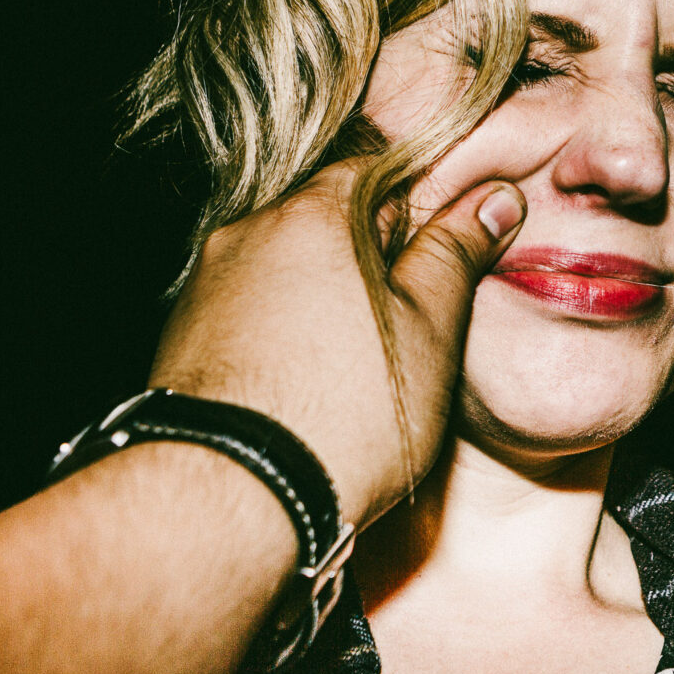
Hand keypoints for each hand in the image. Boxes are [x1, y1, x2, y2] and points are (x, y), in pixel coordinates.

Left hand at [147, 163, 525, 529]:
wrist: (231, 500)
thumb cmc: (344, 414)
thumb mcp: (428, 330)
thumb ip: (456, 253)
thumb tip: (494, 199)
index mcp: (312, 214)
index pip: (377, 173)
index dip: (420, 212)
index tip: (442, 259)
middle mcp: (246, 234)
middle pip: (325, 221)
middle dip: (368, 258)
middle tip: (407, 324)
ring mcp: (204, 287)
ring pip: (283, 269)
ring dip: (321, 298)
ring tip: (354, 368)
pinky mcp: (180, 339)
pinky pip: (246, 313)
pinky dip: (279, 333)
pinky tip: (304, 387)